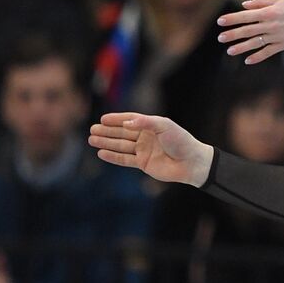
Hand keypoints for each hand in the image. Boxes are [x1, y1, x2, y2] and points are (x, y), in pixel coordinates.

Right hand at [89, 113, 214, 186]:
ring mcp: (144, 150)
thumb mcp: (165, 126)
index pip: (131, 120)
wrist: (191, 162)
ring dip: (107, 142)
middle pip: (123, 133)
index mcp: (152, 125)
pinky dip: (113, 156)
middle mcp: (146, 137)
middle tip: (92, 129)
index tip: (102, 118)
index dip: (117, 119)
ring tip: (92, 139)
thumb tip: (126, 122)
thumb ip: (146, 122)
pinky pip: (124, 159)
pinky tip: (101, 153)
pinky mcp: (143, 163)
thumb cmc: (181, 141)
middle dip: (107, 131)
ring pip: (121, 145)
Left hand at [216, 0, 283, 62]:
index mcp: (269, 12)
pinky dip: (258, 56)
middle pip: (248, 31)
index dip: (232, 19)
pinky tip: (248, 60)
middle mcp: (271, 25)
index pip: (245, 16)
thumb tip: (244, 6)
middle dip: (233, 34)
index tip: (220, 21)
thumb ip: (260, 2)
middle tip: (220, 38)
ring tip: (230, 51)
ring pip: (256, 43)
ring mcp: (277, 36)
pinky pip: (268, 52)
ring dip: (242, 47)